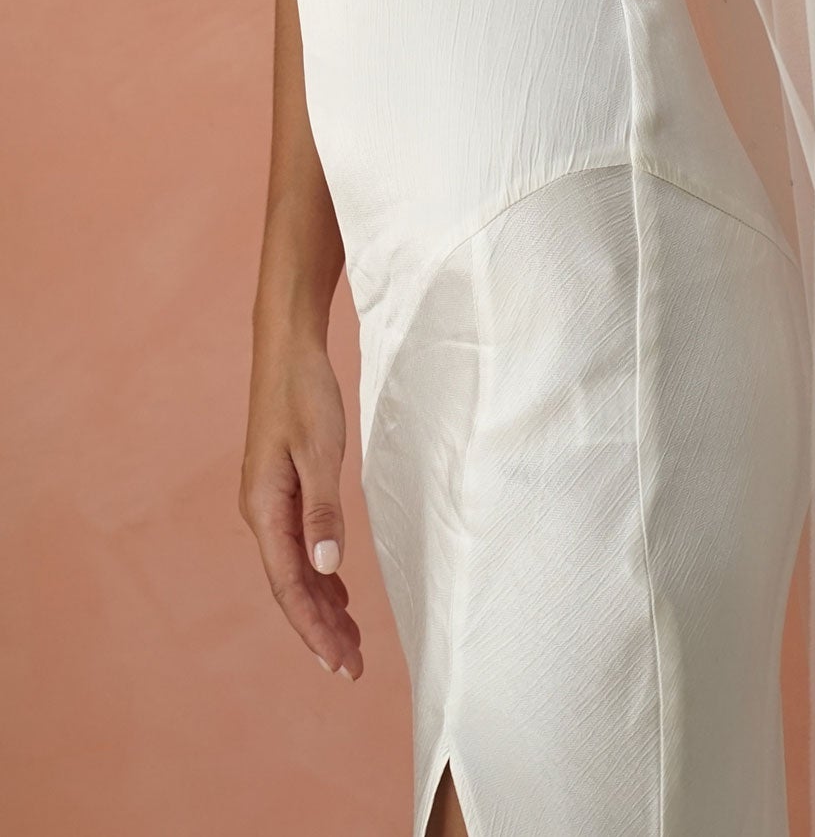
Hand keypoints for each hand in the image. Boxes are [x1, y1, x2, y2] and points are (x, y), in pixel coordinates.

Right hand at [240, 335, 363, 680]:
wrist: (288, 348)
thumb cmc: (304, 393)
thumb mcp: (320, 449)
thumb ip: (323, 510)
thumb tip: (326, 568)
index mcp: (265, 509)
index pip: (289, 585)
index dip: (314, 627)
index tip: (340, 662)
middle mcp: (262, 513)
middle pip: (291, 586)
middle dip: (320, 629)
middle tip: (352, 667)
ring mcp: (271, 502)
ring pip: (297, 569)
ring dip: (323, 605)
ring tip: (350, 642)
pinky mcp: (284, 489)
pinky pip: (301, 546)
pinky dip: (321, 574)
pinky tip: (339, 590)